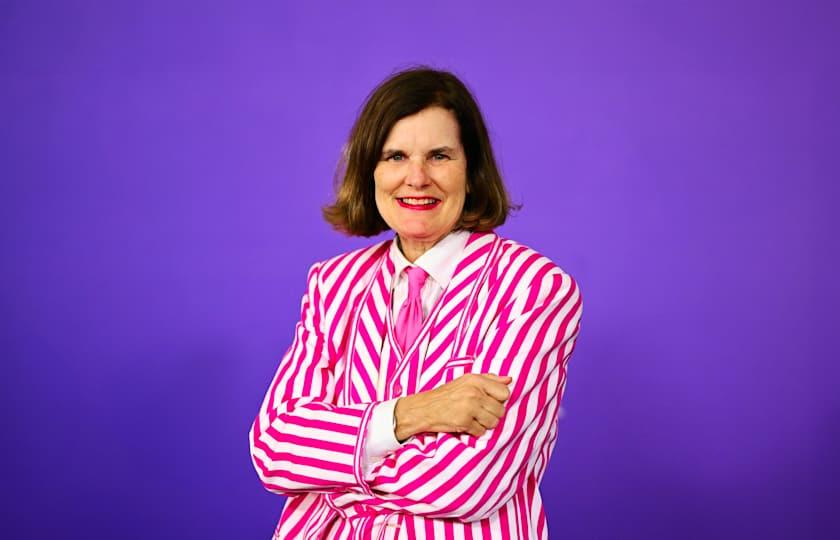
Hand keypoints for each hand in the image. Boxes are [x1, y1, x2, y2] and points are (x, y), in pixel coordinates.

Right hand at [393, 373, 512, 440]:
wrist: (423, 408)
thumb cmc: (446, 395)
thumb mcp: (466, 381)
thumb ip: (489, 379)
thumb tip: (509, 379)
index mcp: (476, 380)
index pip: (504, 392)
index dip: (499, 400)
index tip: (489, 402)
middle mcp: (474, 392)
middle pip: (500, 410)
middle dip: (492, 414)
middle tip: (479, 413)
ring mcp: (469, 407)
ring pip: (494, 422)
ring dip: (485, 424)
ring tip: (473, 419)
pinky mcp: (464, 421)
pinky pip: (481, 432)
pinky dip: (475, 431)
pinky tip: (466, 425)